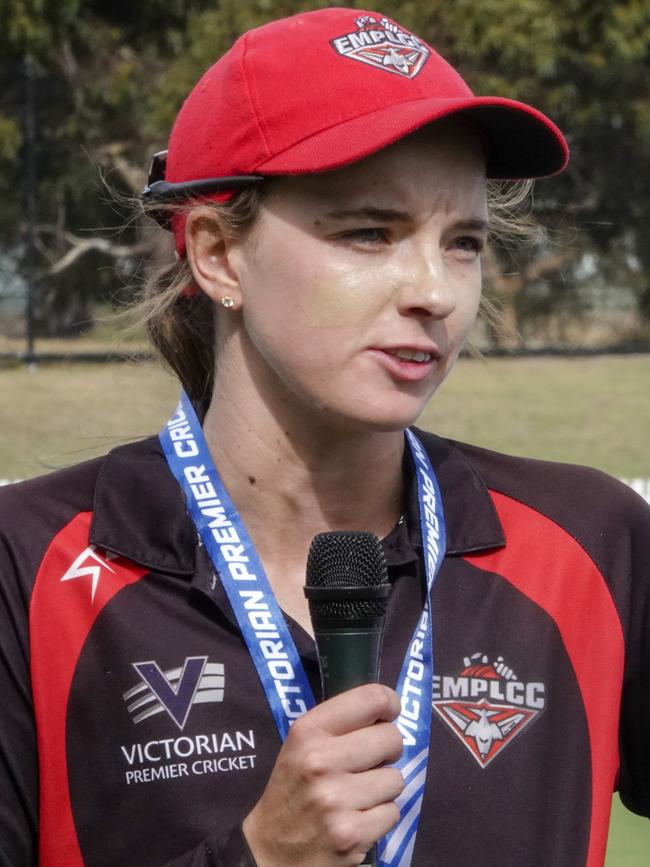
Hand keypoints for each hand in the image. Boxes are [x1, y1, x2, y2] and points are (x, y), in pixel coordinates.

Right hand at [243, 683, 403, 866]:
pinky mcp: (351, 835)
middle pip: (392, 739)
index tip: (388, 715)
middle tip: (372, 761)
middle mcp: (320, 761)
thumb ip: (339, 724)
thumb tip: (387, 710)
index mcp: (308, 731)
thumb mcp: (301, 745)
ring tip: (360, 794)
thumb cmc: (292, 789)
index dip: (389, 704)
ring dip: (384, 788)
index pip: (371, 699)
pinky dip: (380, 817)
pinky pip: (393, 813)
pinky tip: (358, 818)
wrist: (269, 851)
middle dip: (389, 750)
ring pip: (396, 779)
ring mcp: (336, 800)